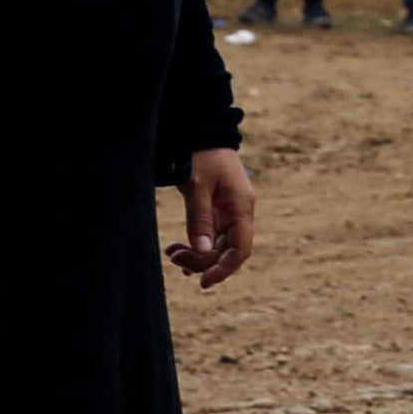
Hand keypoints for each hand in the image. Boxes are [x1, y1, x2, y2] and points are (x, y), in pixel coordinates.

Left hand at [170, 147, 255, 287]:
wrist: (203, 131)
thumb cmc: (201, 154)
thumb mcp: (197, 186)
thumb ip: (199, 219)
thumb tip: (202, 252)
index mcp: (241, 207)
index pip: (240, 249)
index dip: (224, 269)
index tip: (204, 282)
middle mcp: (240, 212)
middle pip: (228, 251)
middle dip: (202, 261)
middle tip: (174, 257)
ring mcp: (230, 212)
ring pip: (218, 246)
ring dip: (197, 254)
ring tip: (171, 253)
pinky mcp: (219, 210)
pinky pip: (211, 236)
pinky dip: (197, 245)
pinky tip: (180, 251)